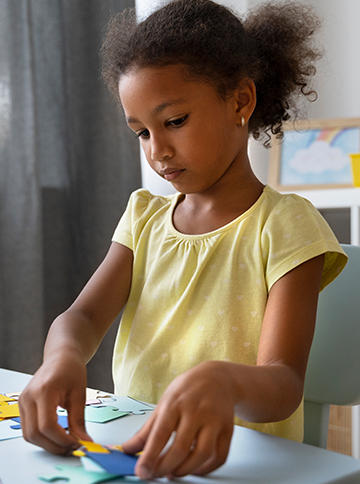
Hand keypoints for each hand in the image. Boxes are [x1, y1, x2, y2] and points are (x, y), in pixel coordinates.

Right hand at [18, 350, 91, 454]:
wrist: (61, 356)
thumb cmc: (72, 369)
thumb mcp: (79, 393)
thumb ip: (79, 420)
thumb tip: (84, 441)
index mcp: (44, 390)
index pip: (47, 425)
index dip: (62, 440)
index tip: (77, 444)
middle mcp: (28, 397)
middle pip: (35, 434)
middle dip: (54, 446)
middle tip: (73, 448)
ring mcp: (22, 401)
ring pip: (29, 435)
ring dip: (48, 444)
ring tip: (67, 442)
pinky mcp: (23, 405)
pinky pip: (28, 429)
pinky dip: (42, 437)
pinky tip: (58, 435)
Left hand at [121, 361, 234, 478]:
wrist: (217, 378)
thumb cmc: (187, 390)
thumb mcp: (164, 403)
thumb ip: (146, 430)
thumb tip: (127, 449)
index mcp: (175, 403)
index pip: (161, 434)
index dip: (150, 456)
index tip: (141, 471)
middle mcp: (196, 411)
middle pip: (181, 448)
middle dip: (165, 467)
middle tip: (155, 474)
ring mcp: (214, 420)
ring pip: (202, 454)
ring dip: (185, 470)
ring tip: (173, 472)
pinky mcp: (228, 429)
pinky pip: (219, 456)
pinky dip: (206, 469)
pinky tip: (194, 468)